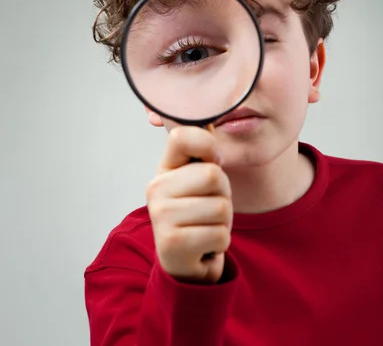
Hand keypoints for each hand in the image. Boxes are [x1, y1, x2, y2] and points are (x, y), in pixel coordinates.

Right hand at [146, 126, 232, 283]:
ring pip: (220, 207)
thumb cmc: (198, 215)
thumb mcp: (198, 181)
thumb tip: (210, 121)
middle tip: (210, 206)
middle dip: (224, 194)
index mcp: (164, 169)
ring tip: (207, 226)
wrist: (186, 263)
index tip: (214, 160)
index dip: (208, 144)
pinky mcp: (172, 244)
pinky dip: (221, 242)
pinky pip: (220, 234)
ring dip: (224, 221)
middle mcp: (155, 189)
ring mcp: (161, 216)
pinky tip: (205, 245)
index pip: (182, 137)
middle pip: (214, 175)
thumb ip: (203, 152)